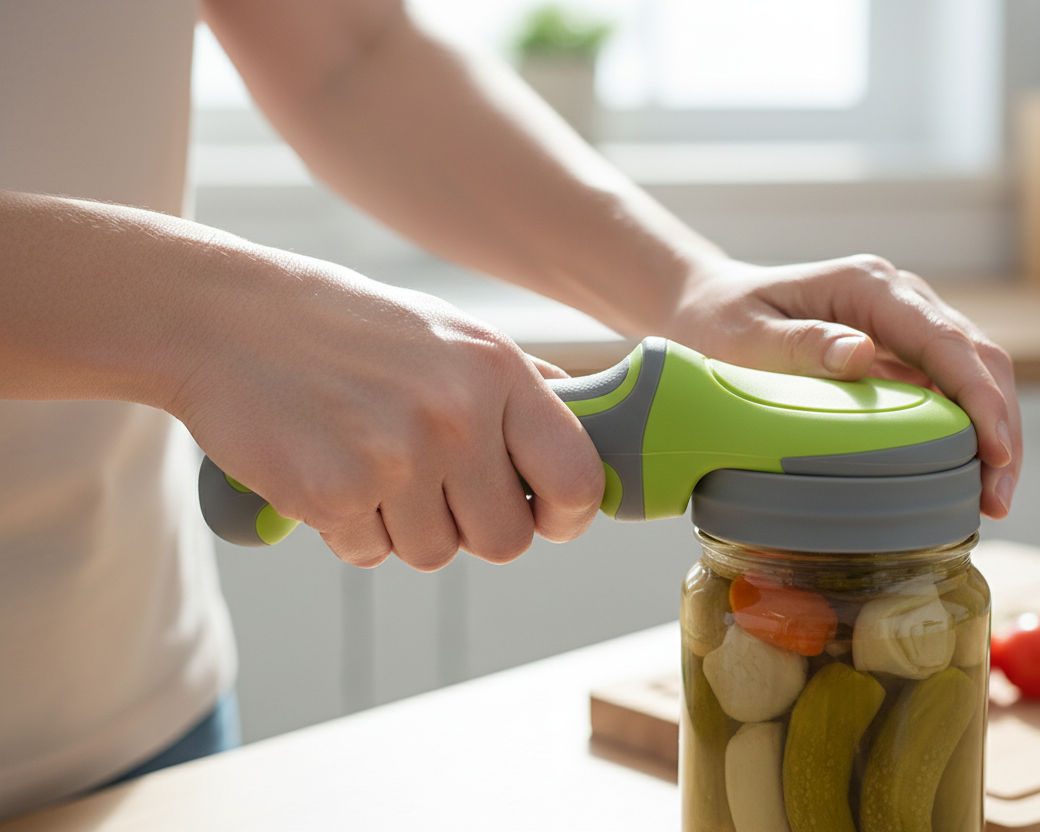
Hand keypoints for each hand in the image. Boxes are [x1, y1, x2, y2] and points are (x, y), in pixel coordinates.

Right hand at [171, 253, 603, 569]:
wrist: (229, 318)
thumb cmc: (349, 329)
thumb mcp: (450, 334)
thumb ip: (517, 388)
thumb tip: (584, 430)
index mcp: (497, 370)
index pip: (577, 479)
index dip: (566, 516)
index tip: (544, 517)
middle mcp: (455, 414)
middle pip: (505, 542)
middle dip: (473, 531)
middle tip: (435, 493)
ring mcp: (395, 457)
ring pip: (434, 554)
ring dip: (404, 529)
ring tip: (369, 465)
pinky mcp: (333, 493)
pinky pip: (368, 553)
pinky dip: (348, 529)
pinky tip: (326, 470)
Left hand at [665, 255, 1019, 518]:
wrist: (707, 305)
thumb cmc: (717, 320)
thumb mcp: (743, 335)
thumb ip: (799, 344)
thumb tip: (863, 354)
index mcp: (868, 286)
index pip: (946, 340)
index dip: (981, 397)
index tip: (996, 452)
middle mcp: (899, 298)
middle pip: (978, 357)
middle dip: (1000, 426)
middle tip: (997, 499)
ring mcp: (904, 325)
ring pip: (974, 375)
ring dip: (992, 434)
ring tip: (991, 500)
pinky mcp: (900, 354)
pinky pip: (949, 390)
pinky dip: (967, 432)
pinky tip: (967, 477)